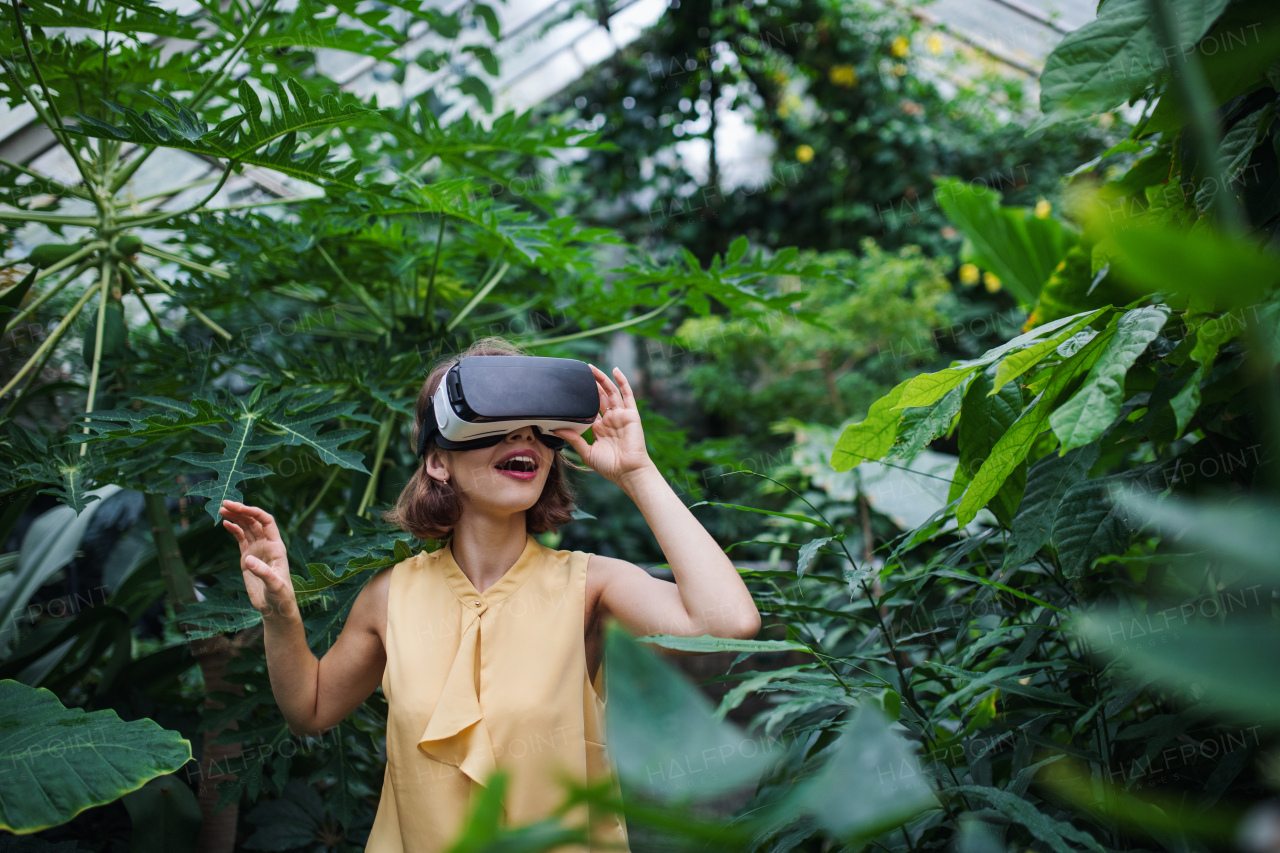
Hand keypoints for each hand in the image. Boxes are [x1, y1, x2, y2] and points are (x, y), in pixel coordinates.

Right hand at [219, 500, 296, 619]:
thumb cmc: (280, 596)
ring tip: (221, 510)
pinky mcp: (248, 557)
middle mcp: (267, 544)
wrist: (275, 607)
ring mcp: (257, 550)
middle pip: (254, 521)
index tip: (239, 507)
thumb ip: (263, 572)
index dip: (254, 512)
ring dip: (236, 517)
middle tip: (225, 504)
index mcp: (276, 546)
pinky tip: (225, 523)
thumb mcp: (274, 585)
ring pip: (246, 528)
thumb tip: (248, 559)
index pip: (266, 521)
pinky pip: (241, 538)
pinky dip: (233, 529)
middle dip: (241, 511)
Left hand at [554, 365, 655, 487]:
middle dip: (591, 384)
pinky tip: (615, 371)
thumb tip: (557, 430)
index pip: (589, 408)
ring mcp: (621, 416)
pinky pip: (627, 395)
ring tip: (591, 368)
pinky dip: (622, 382)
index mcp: (599, 428)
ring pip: (610, 392)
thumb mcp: (587, 453)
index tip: (572, 388)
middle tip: (580, 371)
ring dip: (602, 379)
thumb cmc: (610, 466)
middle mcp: (610, 419)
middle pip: (599, 396)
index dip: (582, 397)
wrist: (628, 471)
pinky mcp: (631, 415)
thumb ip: (574, 439)